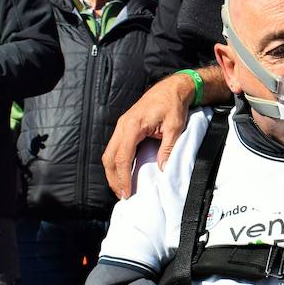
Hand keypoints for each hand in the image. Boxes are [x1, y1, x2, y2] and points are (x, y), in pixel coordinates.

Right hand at [103, 72, 198, 197]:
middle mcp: (122, 126)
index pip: (122, 157)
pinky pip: (115, 148)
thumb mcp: (175, 126)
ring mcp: (121, 126)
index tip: (127, 192)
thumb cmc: (173, 105)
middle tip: (123, 195)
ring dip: (113, 172)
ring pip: (108, 154)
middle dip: (114, 179)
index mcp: (132, 126)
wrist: (171, 88)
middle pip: (109, 158)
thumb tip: (162, 169)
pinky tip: (123, 174)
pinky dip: (116, 163)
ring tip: (122, 188)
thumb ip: (168, 148)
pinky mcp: (124, 128)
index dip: (123, 177)